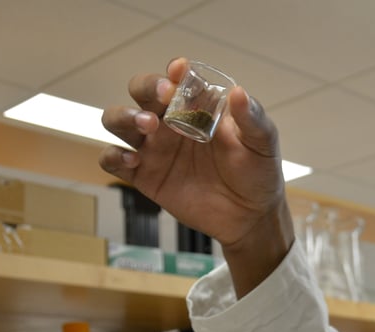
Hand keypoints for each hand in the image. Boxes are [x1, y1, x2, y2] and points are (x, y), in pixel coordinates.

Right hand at [100, 58, 293, 293]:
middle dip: (146, 87)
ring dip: (124, 116)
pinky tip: (132, 160)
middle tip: (164, 97)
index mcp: (196, 106)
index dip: (174, 72)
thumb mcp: (262, 143)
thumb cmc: (257, 172)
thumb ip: (252, 118)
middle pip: (140, 91)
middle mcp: (169, 121)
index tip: (180, 72)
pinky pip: (112, 160)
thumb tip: (239, 92)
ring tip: (148, 125)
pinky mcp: (143, 176)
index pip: (176, 79)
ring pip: (118, 120)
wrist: (251, 216)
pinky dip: (113, 156)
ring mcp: (154, 148)